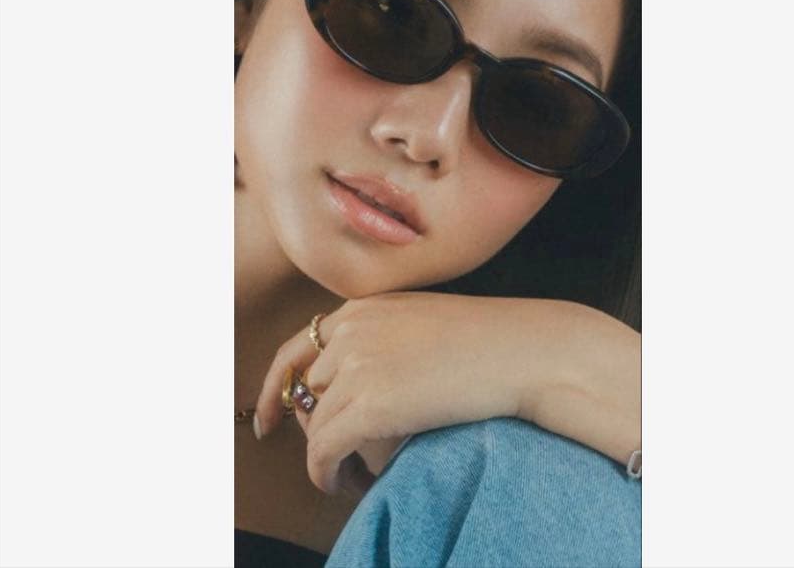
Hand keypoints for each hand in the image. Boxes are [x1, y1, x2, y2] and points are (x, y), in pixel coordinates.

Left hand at [253, 291, 573, 493]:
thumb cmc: (491, 341)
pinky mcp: (370, 405)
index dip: (274, 385)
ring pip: (317, 425)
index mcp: (363, 308)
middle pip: (308, 391)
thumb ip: (384, 339)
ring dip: (326, 454)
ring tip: (346, 474)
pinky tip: (339, 484)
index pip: (297, 348)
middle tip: (331, 454)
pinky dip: (324, 473)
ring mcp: (359, 366)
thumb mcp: (424, 323)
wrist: (525, 352)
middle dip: (314, 426)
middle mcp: (352, 332)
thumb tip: (355, 384)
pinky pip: (324, 450)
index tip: (268, 416)